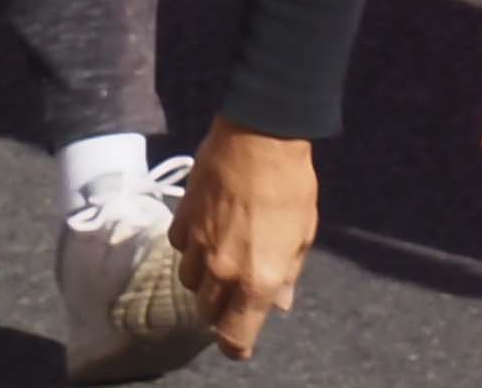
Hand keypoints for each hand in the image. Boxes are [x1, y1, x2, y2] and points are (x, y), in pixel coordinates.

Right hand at [174, 130, 317, 360]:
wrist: (263, 135)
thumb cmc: (292, 185)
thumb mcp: (303, 235)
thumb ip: (287, 275)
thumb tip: (280, 302)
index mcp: (258, 280)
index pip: (234, 336)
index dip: (236, 345)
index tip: (239, 341)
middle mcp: (223, 270)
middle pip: (207, 312)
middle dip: (219, 309)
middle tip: (233, 293)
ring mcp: (199, 244)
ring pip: (189, 282)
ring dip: (203, 279)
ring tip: (218, 260)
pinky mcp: (183, 218)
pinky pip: (178, 247)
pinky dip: (189, 247)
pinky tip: (204, 232)